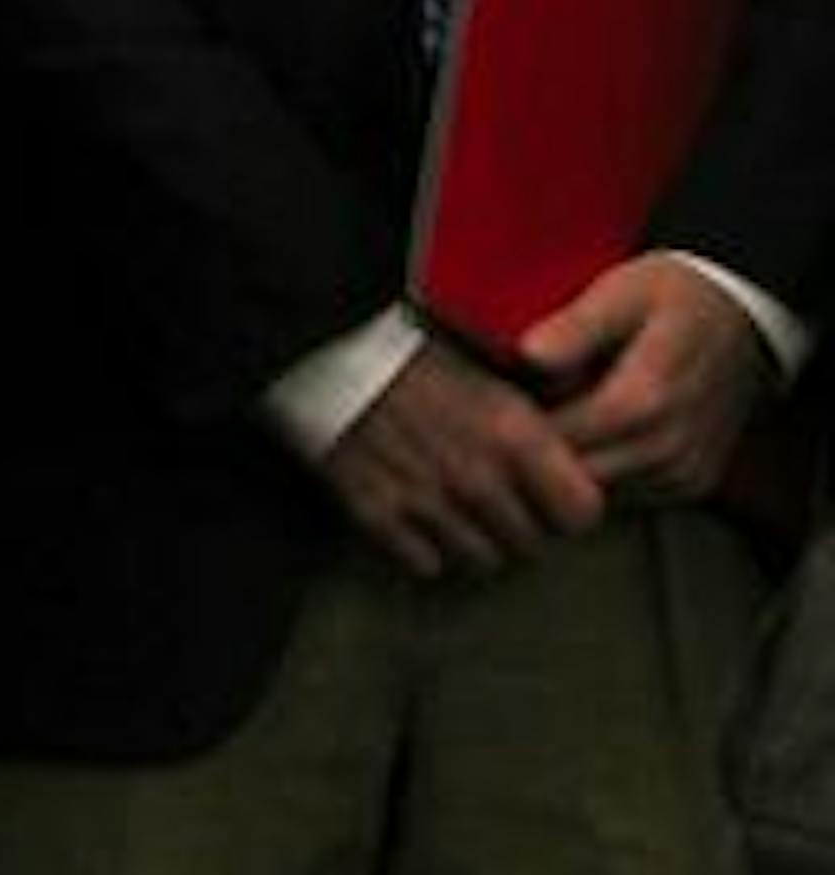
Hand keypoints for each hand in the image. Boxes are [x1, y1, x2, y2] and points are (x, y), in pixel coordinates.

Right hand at [320, 335, 604, 578]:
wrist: (320, 340)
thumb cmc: (407, 342)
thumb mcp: (485, 361)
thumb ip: (531, 409)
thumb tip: (573, 435)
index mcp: (514, 432)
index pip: (583, 513)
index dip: (572, 504)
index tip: (558, 494)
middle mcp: (480, 478)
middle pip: (534, 545)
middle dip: (522, 523)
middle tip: (502, 493)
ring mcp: (429, 504)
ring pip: (483, 561)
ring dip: (476, 537)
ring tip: (458, 500)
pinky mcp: (380, 518)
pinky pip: (427, 564)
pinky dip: (426, 544)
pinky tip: (417, 506)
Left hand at [520, 253, 768, 503]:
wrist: (742, 317)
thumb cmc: (674, 296)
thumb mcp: (621, 291)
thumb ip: (576, 326)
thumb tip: (527, 355)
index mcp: (647, 399)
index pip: (561, 440)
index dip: (518, 428)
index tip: (492, 407)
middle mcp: (670, 448)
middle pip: (577, 477)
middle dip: (537, 456)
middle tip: (506, 422)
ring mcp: (685, 474)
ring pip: (601, 496)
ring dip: (567, 472)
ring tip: (543, 427)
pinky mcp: (692, 485)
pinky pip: (630, 499)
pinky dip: (601, 476)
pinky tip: (583, 440)